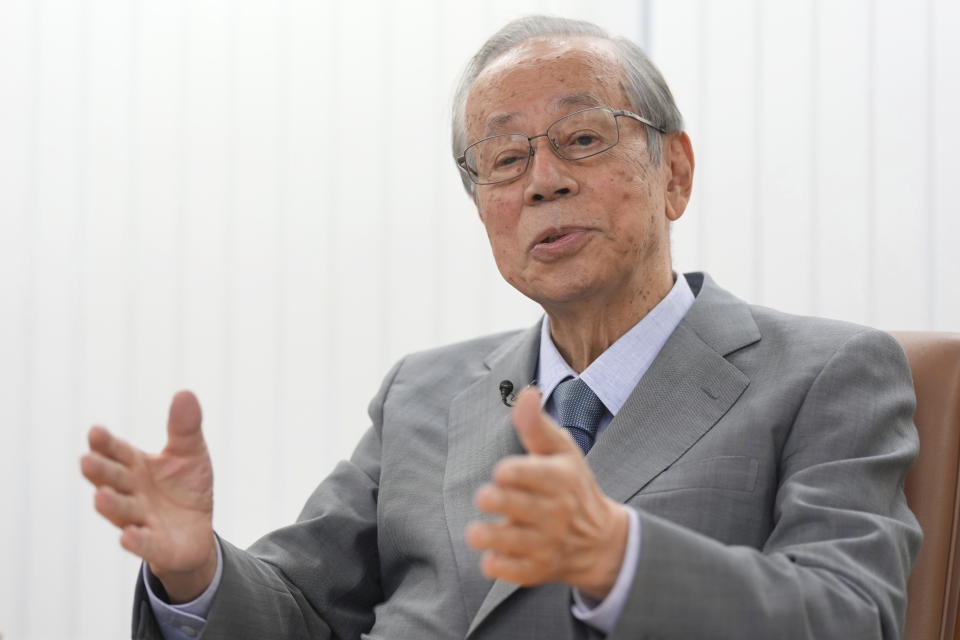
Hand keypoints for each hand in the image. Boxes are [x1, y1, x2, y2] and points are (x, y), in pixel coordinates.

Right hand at [80, 390, 216, 601]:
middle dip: (101, 471)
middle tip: (86, 461)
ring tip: (100, 496)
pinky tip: (127, 535)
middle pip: (113, 480)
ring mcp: (140, 519)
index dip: (105, 443)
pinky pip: (144, 543)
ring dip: (111, 505)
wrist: (195, 532)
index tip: (96, 431)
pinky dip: (136, 540)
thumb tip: (185, 393)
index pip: (117, 452)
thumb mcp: (190, 453)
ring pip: (122, 511)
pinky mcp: (155, 545)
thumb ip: (185, 427)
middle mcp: (132, 492)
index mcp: (136, 466)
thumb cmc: (184, 488)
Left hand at [465, 387, 628, 599]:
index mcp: (560, 479)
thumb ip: (536, 424)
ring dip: (492, 536)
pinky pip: (513, 571)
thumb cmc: (570, 485)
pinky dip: (499, 565)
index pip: (538, 475)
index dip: (517, 473)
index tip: (501, 471)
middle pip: (522, 507)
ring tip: (477, 532)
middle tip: (485, 497)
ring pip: (514, 542)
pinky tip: (491, 554)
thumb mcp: (560, 451)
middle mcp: (556, 512)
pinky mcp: (535, 569)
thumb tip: (526, 392)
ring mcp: (546, 543)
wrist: (599, 542)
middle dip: (500, 501)